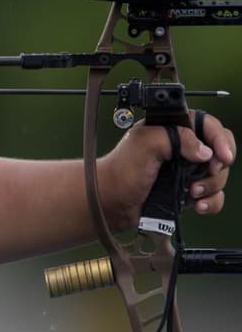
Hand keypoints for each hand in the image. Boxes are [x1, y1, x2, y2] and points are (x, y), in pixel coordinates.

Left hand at [100, 112, 234, 231]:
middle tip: (208, 171)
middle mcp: (181, 149)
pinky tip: (197, 205)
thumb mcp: (145, 143)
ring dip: (211, 186)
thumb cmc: (120, 171)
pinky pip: (213, 197)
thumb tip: (205, 152)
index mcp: (171, 130)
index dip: (219, 138)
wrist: (111, 203)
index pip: (207, 125)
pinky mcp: (187, 192)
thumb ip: (177, 138)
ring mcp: (186, 172)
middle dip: (218, 164)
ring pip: (218, 176)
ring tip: (191, 192)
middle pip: (218, 151)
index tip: (221, 155)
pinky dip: (211, 202)